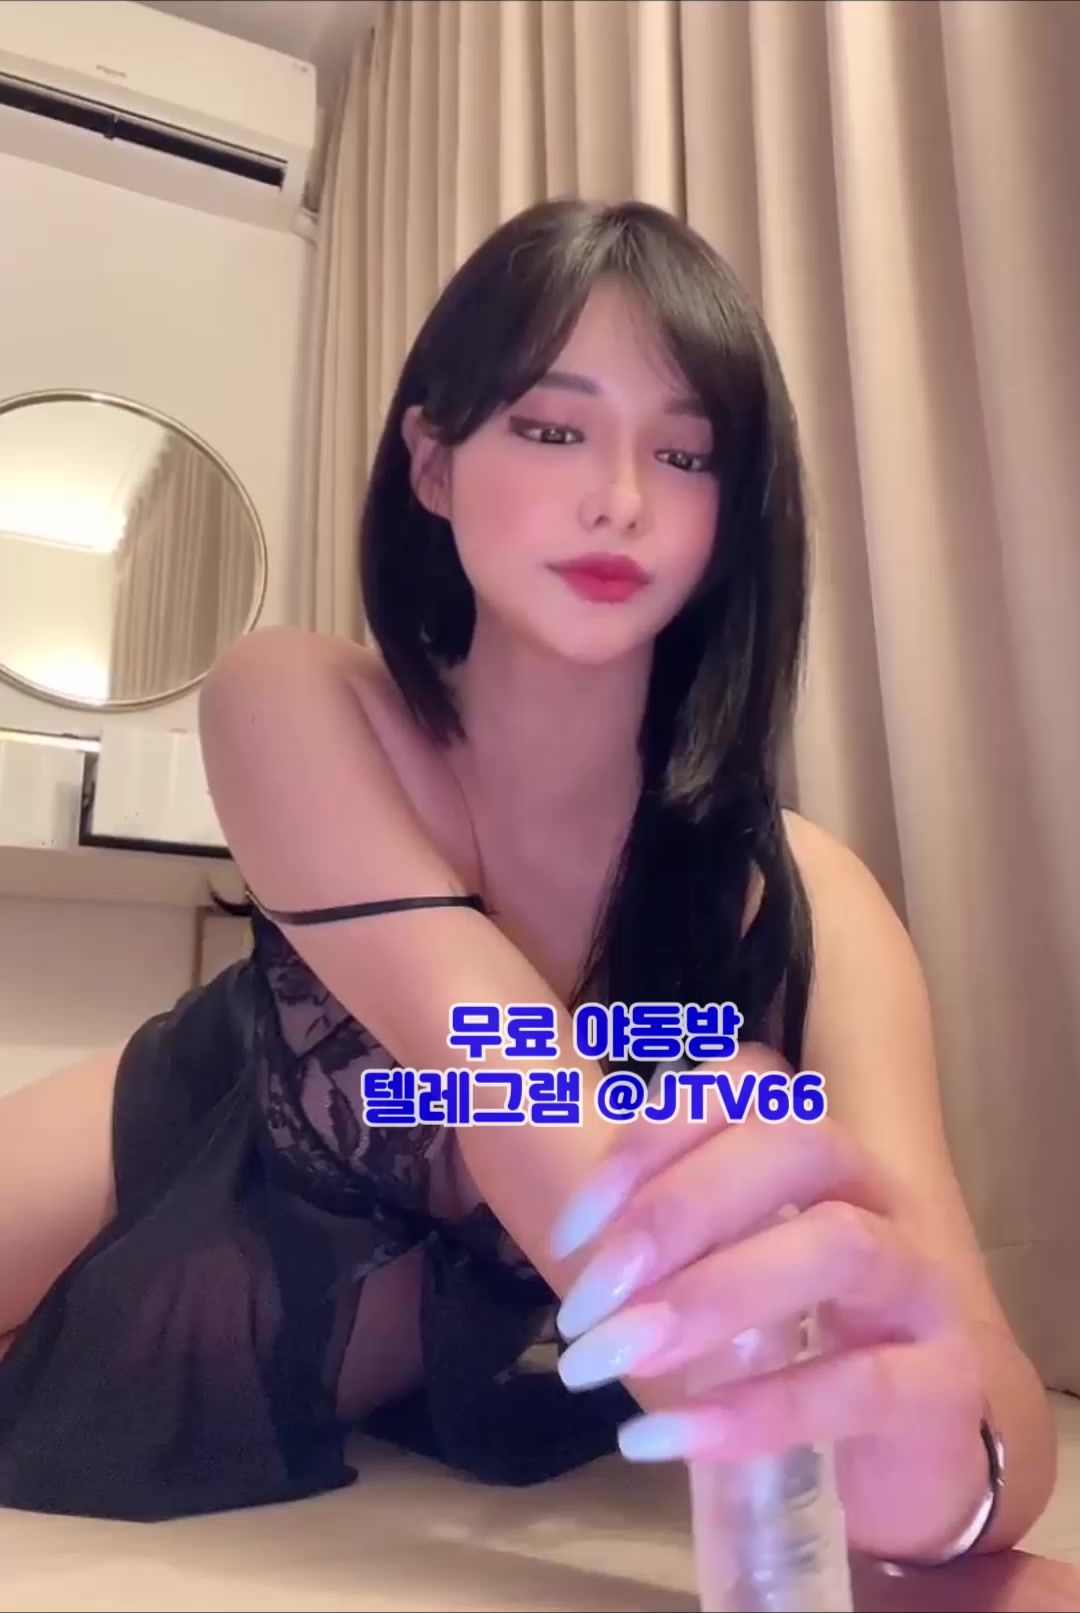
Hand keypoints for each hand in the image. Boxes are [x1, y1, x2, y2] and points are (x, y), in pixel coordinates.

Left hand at [547, 1045, 990, 1560]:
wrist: (908, 1467)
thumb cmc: (797, 1348)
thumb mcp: (719, 1278)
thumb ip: (657, 1242)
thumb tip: (552, 1222)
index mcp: (815, 1155)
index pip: (745, 1087)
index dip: (653, 1136)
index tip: (573, 1229)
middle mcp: (875, 1196)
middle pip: (793, 1144)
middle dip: (676, 1210)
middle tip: (586, 1299)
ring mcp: (921, 1284)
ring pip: (837, 1243)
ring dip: (713, 1295)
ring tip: (616, 1357)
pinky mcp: (945, 1384)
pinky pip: (859, 1383)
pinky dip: (754, 1411)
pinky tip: (666, 1437)